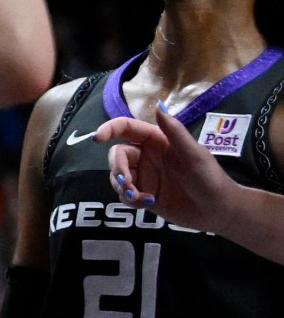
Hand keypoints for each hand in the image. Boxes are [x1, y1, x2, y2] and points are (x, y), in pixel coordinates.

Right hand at [99, 107, 242, 232]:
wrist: (218, 211)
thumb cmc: (210, 178)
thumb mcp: (194, 154)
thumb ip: (175, 131)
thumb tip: (158, 106)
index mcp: (157, 141)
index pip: (126, 128)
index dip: (110, 129)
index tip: (98, 138)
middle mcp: (146, 156)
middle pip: (116, 154)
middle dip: (117, 168)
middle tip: (127, 182)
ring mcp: (144, 177)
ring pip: (116, 176)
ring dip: (122, 186)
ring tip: (140, 197)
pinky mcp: (143, 195)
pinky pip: (124, 194)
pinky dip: (130, 199)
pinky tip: (148, 204)